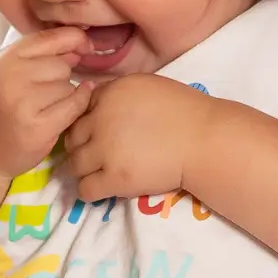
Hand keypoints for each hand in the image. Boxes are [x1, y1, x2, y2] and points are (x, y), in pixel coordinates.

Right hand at [0, 26, 92, 180]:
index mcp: (3, 59)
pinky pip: (73, 107)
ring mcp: (25, 104)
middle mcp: (12, 77)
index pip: (50, 37)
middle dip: (59, 77)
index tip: (83, 47)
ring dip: (63, 96)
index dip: (74, 39)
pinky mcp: (38, 129)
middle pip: (62, 65)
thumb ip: (32, 54)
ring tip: (42, 107)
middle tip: (42, 92)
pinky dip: (75, 107)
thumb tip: (76, 48)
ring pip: (68, 86)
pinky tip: (64, 112)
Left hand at [61, 73, 216, 201]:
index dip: (87, 123)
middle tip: (98, 155)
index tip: (98, 132)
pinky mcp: (114, 179)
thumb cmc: (185, 111)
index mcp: (110, 94)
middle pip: (72, 138)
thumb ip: (117, 93)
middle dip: (82, 147)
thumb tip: (95, 100)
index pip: (79, 110)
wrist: (205, 140)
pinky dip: (91, 191)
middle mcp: (101, 120)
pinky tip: (105, 187)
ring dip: (85, 170)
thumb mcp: (147, 86)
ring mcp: (105, 151)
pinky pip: (85, 190)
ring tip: (101, 172)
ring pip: (74, 165)